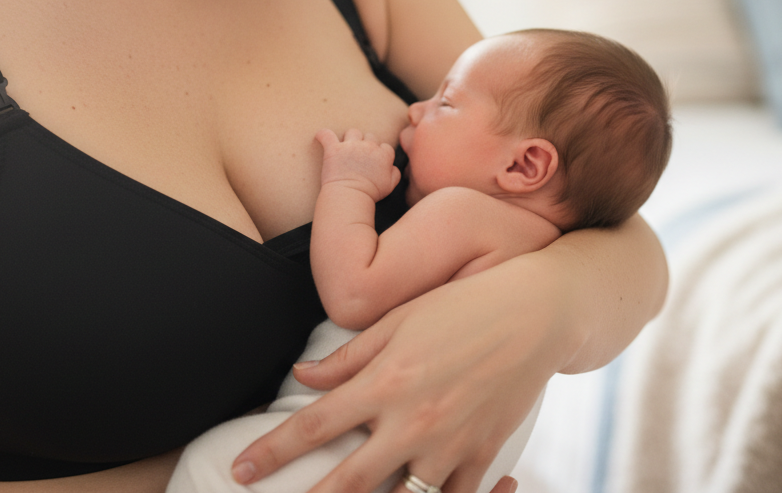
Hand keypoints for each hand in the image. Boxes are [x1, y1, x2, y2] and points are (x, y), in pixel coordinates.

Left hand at [231, 254, 574, 492]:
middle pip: (347, 482)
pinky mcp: (482, 456)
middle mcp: (413, 420)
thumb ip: (349, 356)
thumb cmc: (464, 306)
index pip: (314, 426)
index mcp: (385, 381)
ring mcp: (450, 445)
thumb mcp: (399, 319)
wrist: (537, 313)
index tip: (244, 468)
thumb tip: (303, 375)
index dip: (272, 452)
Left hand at [315, 128, 400, 201]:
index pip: (384, 146)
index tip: (373, 161)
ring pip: (353, 132)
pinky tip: (321, 137)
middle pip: (370, 137)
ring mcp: (350, 146)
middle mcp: (368, 146)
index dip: (379, 153)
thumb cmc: (370, 193)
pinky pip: (326, 134)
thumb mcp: (390, 186)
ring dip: (350, 138)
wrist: (350, 196)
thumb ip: (395, 173)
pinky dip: (323, 135)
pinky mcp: (334, 148)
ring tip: (345, 148)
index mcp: (383, 155)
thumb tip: (392, 166)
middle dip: (366, 144)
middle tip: (359, 157)